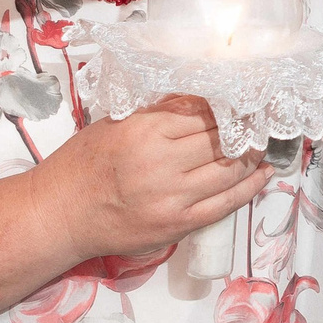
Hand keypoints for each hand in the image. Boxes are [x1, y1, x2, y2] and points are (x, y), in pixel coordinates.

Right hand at [33, 95, 269, 263]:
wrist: (59, 215)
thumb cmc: (83, 164)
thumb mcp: (116, 124)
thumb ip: (158, 111)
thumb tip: (201, 97)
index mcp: (145, 132)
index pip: (204, 113)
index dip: (228, 107)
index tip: (243, 101)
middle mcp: (161, 163)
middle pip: (221, 140)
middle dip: (244, 129)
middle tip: (259, 121)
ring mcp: (172, 197)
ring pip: (230, 170)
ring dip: (252, 156)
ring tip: (261, 144)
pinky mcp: (178, 225)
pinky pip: (225, 204)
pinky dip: (250, 188)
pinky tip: (263, 174)